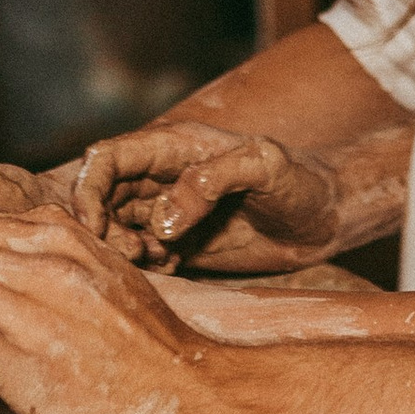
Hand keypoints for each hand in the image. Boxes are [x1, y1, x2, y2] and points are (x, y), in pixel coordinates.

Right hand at [65, 120, 349, 273]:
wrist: (326, 219)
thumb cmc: (302, 182)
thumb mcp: (267, 166)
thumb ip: (214, 180)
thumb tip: (163, 219)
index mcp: (174, 147)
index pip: (107, 159)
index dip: (88, 189)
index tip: (93, 227)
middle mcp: (163, 176)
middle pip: (102, 198)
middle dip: (105, 230)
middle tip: (138, 253)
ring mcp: (170, 210)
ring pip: (117, 229)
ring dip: (125, 251)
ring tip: (163, 258)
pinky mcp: (180, 242)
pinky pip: (142, 254)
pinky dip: (146, 266)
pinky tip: (177, 266)